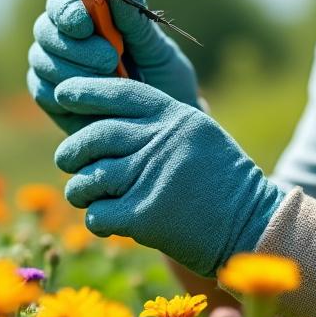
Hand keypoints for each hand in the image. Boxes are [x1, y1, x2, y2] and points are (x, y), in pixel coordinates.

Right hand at [27, 0, 199, 133]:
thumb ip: (135, 20)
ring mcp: (54, 70)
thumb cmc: (163, 79)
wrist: (166, 127)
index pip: (62, 2)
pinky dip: (66, 94)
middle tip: (110, 60)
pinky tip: (95, 100)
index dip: (68, 11)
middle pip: (44, 30)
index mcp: (88, 17)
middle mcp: (65, 39)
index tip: (88, 24)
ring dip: (74, 70)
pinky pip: (43, 92)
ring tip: (112, 82)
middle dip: (73, 45)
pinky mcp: (53, 100)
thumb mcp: (157, 50)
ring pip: (41, 61)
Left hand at [53, 77, 284, 276]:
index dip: (85, 90)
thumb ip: (157, 125)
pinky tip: (108, 221)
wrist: (252, 225)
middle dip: (72, 150)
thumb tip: (100, 121)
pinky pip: (98, 214)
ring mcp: (152, 178)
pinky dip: (97, 219)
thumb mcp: (198, 136)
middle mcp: (161, 142)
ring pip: (88, 178)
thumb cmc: (221, 181)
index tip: (62, 93)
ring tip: (87, 195)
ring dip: (79, 189)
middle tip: (67, 160)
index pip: (119, 92)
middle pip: (94, 137)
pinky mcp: (145, 216)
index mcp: (174, 117)